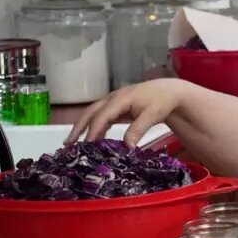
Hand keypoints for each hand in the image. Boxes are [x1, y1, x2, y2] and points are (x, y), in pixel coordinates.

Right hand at [65, 78, 188, 146]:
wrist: (169, 91)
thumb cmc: (162, 101)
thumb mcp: (153, 115)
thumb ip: (138, 129)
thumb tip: (127, 146)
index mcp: (120, 99)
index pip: (102, 116)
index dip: (93, 130)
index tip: (86, 144)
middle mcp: (113, 98)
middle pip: (91, 112)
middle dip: (78, 127)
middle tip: (67, 144)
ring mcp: (113, 101)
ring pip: (93, 114)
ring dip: (82, 127)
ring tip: (72, 143)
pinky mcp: (116, 106)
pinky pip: (101, 116)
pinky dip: (94, 126)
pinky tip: (92, 138)